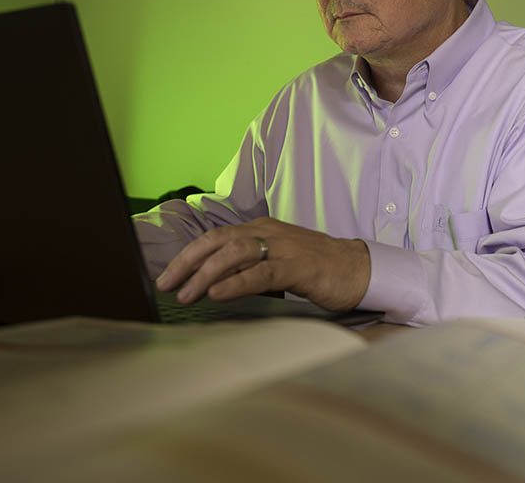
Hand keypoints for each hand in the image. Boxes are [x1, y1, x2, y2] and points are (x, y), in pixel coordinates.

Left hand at [155, 218, 370, 311]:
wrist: (358, 269)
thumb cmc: (317, 269)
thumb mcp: (275, 263)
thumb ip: (248, 267)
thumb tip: (212, 282)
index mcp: (261, 229)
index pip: (215, 237)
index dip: (188, 255)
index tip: (168, 277)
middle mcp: (268, 232)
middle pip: (218, 241)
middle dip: (187, 262)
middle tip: (166, 284)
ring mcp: (283, 247)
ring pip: (235, 254)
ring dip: (206, 274)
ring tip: (187, 294)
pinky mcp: (298, 266)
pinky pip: (261, 273)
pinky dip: (236, 283)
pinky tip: (218, 294)